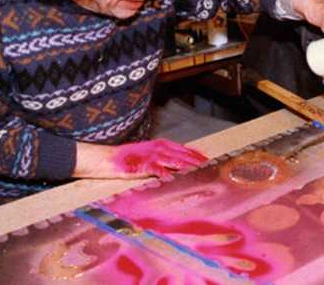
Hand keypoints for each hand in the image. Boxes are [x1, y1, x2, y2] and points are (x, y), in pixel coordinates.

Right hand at [74, 139, 206, 179]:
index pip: (185, 150)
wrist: (110, 159)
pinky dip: (172, 175)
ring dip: (191, 167)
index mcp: (163, 145)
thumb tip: (177, 167)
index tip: (211, 162)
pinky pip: (162, 170)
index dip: (199, 156)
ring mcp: (154, 156)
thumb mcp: (150, 156)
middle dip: (200, 162)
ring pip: (177, 161)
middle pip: (185, 155)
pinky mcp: (146, 165)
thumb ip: (164, 159)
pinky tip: (181, 179)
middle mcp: (161, 148)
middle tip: (213, 168)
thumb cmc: (130, 160)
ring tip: (203, 173)